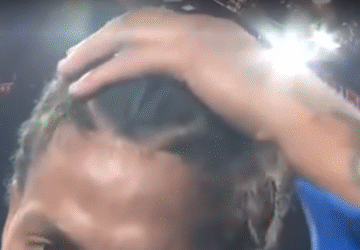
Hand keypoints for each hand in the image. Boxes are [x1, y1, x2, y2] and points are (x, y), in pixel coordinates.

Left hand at [58, 8, 359, 205]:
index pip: (155, 24)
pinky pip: (131, 62)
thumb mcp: (236, 94)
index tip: (98, 54)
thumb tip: (195, 106)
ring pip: (126, 37)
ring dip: (91, 54)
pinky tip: (80, 89)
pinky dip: (101, 74)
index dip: (122, 38)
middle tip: (70, 62)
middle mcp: (201, 25)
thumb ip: (211, 88)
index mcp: (212, 31)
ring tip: (65, 74)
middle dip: (98, 41)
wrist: (294, 114)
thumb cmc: (273, 116)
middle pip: (134, 23)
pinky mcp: (187, 58)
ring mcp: (195, 36)